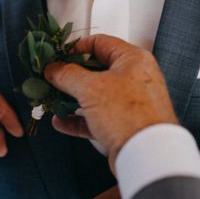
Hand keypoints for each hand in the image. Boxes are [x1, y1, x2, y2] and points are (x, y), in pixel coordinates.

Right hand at [43, 35, 177, 169]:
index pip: (100, 43)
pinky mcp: (123, 125)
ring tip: (53, 99)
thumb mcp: (91, 88)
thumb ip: (67, 75)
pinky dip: (77, 119)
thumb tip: (54, 69)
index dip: (76, 47)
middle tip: (53, 78)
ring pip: (95, 96)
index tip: (58, 56)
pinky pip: (95, 118)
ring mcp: (129, 103)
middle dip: (70, 76)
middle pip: (96, 70)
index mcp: (133, 59)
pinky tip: (62, 121)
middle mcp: (134, 78)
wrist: (146, 155)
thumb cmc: (130, 116)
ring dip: (72, 98)